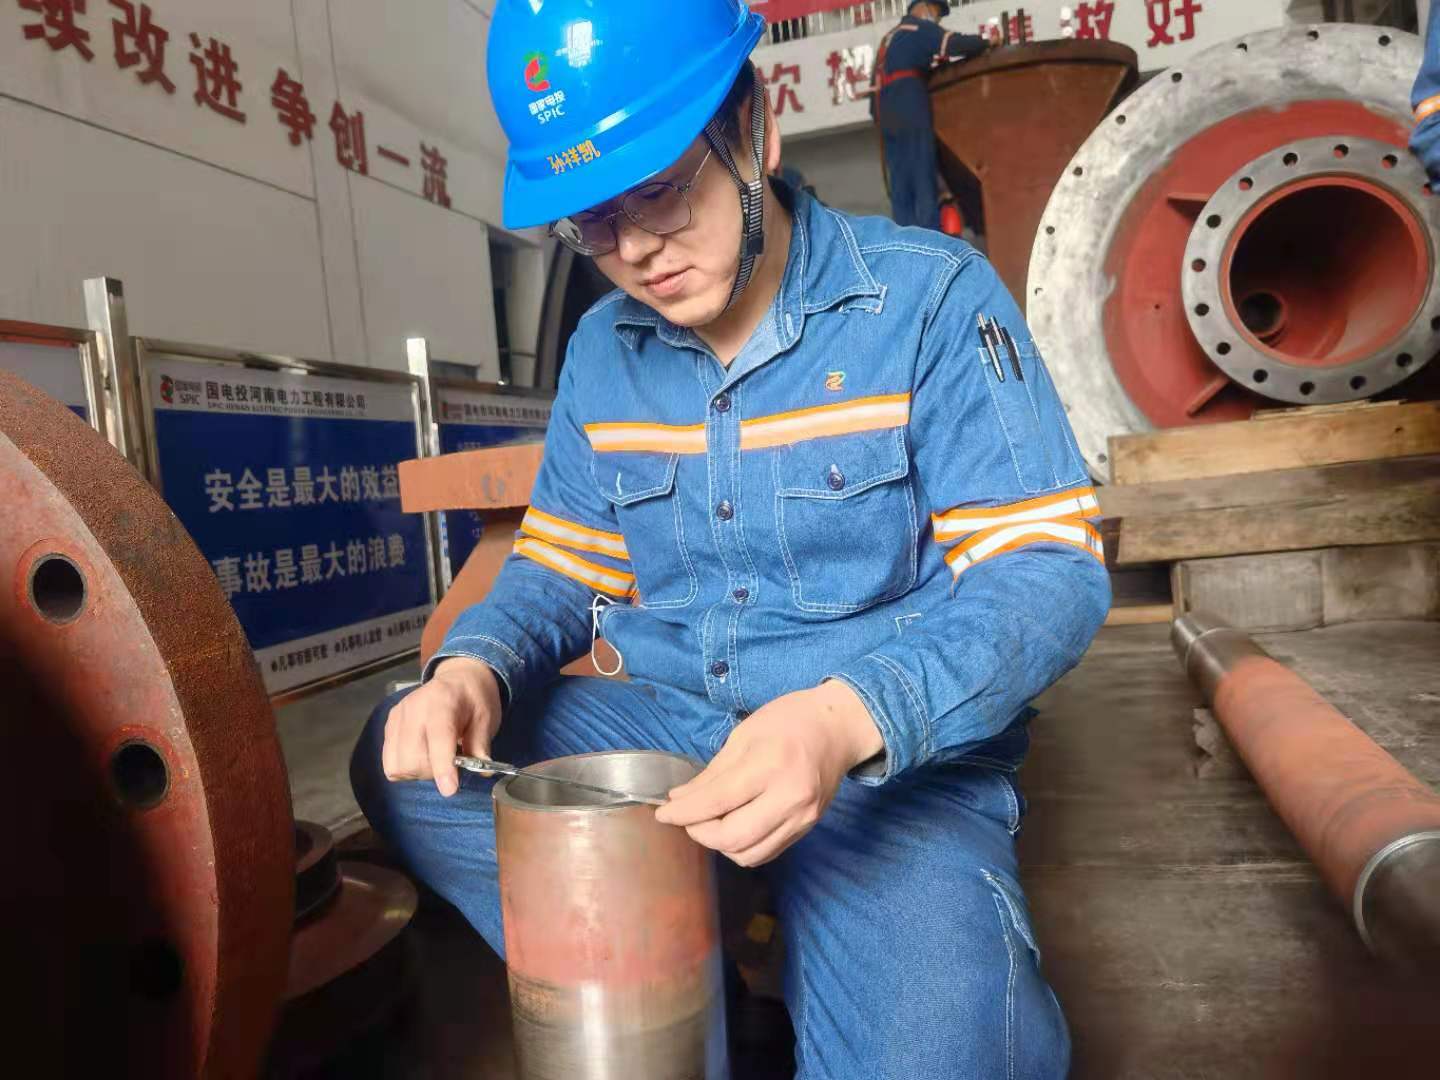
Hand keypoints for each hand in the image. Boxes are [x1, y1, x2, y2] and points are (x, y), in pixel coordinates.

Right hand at [381, 657, 502, 797]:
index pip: (438, 739)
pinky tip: (421, 755)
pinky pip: (389, 762)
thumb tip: (482, 771)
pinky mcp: (388, 725)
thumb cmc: (474, 698)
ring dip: (417, 772)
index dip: (443, 768)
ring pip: (397, 765)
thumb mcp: (487, 718)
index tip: (450, 790)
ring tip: (434, 759)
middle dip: (433, 772)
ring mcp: (397, 717)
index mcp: (442, 703)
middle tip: (451, 763)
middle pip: (412, 760)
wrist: (458, 677)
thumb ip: (481, 745)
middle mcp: (413, 709)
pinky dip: (405, 767)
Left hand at [655, 681, 883, 866]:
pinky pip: (766, 852)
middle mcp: (790, 797)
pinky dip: (742, 848)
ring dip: (719, 845)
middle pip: (732, 837)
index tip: (663, 814)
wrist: (838, 728)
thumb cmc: (789, 721)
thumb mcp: (744, 734)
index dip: (683, 813)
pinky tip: (733, 828)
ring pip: (748, 854)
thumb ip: (712, 773)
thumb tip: (679, 800)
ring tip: (709, 823)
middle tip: (687, 818)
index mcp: (770, 764)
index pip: (717, 802)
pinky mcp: (807, 828)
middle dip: (699, 832)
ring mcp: (802, 817)